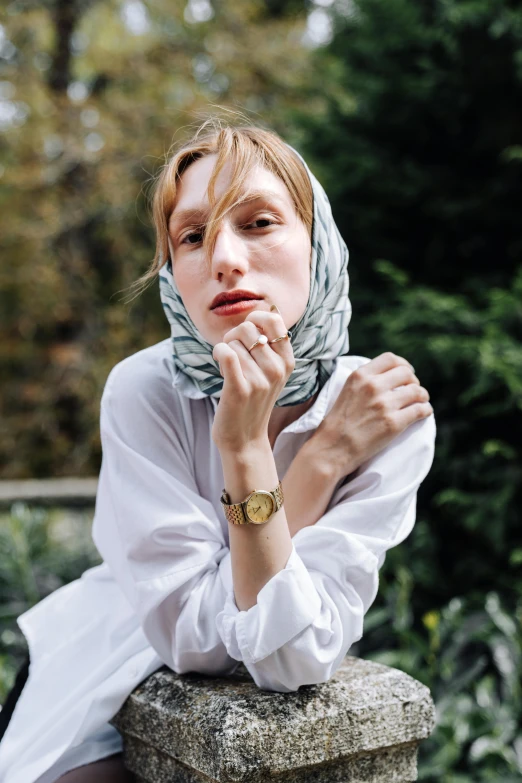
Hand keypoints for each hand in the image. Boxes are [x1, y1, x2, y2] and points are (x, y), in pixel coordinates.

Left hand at [211, 308, 294, 452]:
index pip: (274, 320)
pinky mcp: (240, 389)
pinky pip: (226, 353)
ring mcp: (260, 380)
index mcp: (288, 362)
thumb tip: (268, 308)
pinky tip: (219, 362)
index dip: (254, 319)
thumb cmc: (252, 400)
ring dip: (224, 351)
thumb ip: (271, 343)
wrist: (244, 438)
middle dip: (233, 336)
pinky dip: (218, 353)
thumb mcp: (270, 372)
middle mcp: (277, 369)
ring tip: (230, 370)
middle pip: (248, 329)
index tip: (246, 333)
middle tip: (233, 354)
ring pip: (233, 342)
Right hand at [312, 352, 432, 479]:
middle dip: (414, 381)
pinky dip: (425, 410)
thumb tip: (388, 375)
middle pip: (407, 373)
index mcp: (360, 375)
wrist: (332, 448)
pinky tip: (423, 413)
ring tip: (420, 402)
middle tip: (413, 391)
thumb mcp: (346, 390)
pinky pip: (420, 410)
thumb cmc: (338, 422)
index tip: (406, 373)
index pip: (390, 359)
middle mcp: (372, 386)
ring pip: (418, 391)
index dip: (403, 364)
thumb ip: (365, 380)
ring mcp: (384, 405)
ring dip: (422, 396)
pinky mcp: (393, 423)